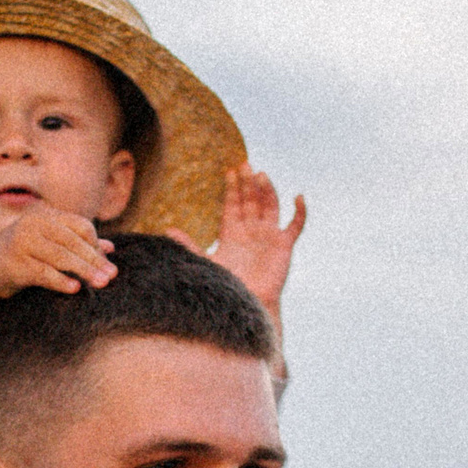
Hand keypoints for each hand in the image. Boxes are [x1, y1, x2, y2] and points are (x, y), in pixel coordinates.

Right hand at [0, 203, 116, 298]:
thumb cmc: (25, 253)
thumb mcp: (51, 243)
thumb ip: (78, 243)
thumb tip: (110, 249)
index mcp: (46, 216)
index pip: (80, 226)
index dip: (95, 245)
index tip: (107, 264)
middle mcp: (34, 225)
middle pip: (72, 242)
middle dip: (94, 260)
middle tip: (112, 276)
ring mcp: (22, 243)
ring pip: (60, 257)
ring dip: (84, 271)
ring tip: (101, 283)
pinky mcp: (14, 264)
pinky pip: (43, 273)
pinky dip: (60, 281)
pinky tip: (75, 288)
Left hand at [168, 165, 303, 311]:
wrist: (248, 303)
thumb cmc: (227, 285)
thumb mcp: (206, 262)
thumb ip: (190, 245)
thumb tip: (168, 230)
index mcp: (233, 232)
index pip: (233, 204)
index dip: (232, 188)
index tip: (230, 171)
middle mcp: (251, 230)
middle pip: (251, 200)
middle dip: (248, 183)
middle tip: (245, 164)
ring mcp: (268, 235)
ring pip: (270, 206)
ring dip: (267, 191)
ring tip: (261, 175)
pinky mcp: (284, 245)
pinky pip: (295, 225)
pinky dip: (299, 212)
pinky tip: (298, 197)